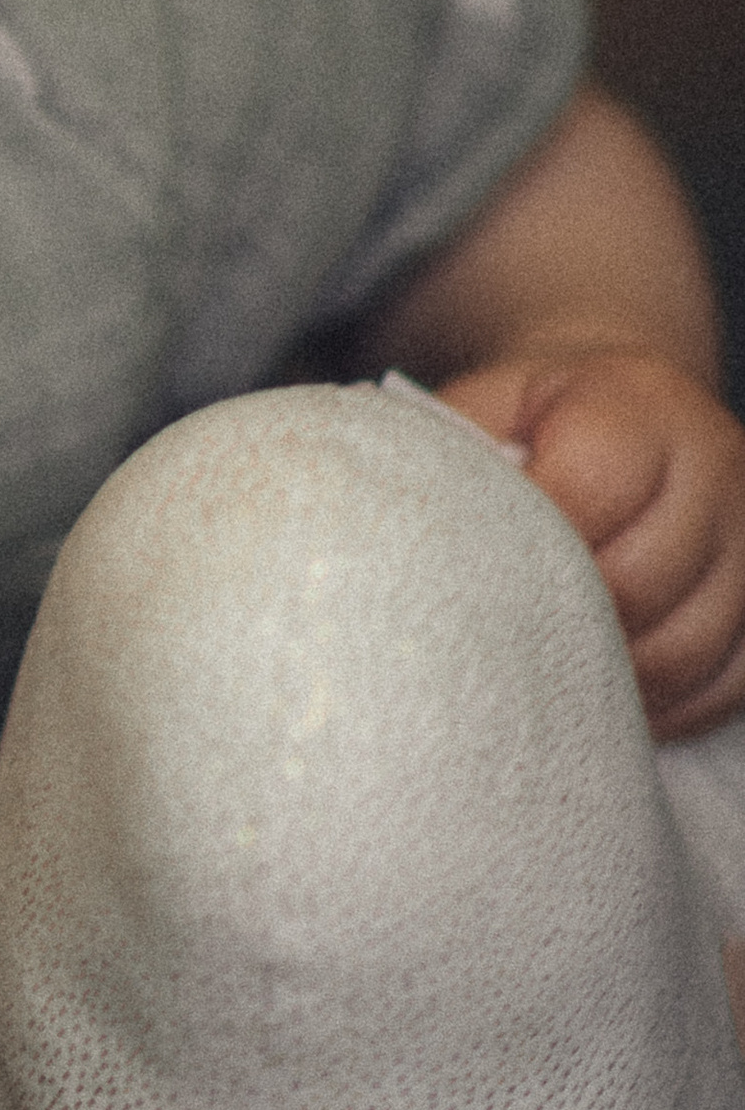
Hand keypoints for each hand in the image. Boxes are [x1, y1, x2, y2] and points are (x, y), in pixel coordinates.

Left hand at [439, 347, 744, 740]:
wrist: (626, 419)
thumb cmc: (532, 427)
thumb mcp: (486, 409)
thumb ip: (453, 459)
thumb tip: (398, 544)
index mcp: (638, 401)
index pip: (593, 487)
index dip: (528, 546)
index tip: (469, 579)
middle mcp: (718, 464)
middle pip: (642, 580)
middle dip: (558, 623)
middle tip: (490, 648)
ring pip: (688, 646)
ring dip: (608, 682)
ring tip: (536, 681)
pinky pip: (724, 686)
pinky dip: (660, 708)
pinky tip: (601, 699)